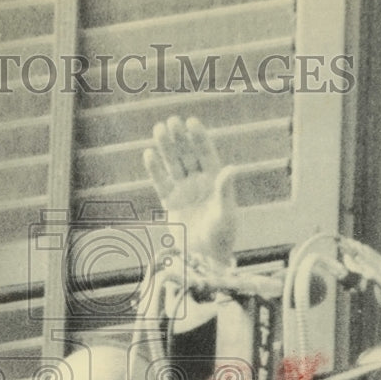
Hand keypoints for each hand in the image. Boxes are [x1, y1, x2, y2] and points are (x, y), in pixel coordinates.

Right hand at [143, 116, 236, 266]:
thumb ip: (225, 190)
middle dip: (180, 138)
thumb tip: (231, 168)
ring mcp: (184, 191)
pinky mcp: (171, 202)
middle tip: (171, 121)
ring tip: (158, 129)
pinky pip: (161, 182)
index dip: (199, 138)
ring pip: (173, 164)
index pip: (206, 154)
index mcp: (216, 181)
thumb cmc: (221, 238)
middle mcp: (200, 182)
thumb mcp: (226, 213)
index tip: (191, 121)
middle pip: (188, 155)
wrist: (204, 259)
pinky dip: (155, 169)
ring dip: (166, 147)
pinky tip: (149, 153)